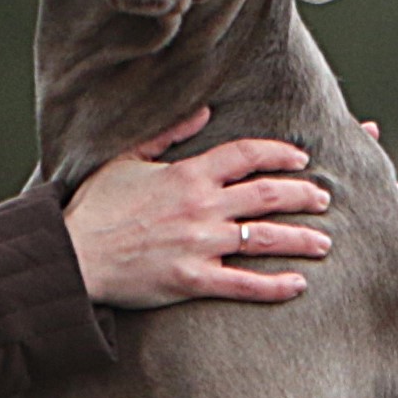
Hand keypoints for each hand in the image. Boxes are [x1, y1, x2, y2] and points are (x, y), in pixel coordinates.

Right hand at [66, 108, 332, 307]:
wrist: (73, 255)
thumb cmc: (96, 208)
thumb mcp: (127, 159)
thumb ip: (168, 134)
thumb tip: (203, 111)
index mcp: (188, 174)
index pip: (247, 154)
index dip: (280, 155)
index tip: (300, 160)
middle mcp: (201, 206)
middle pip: (267, 195)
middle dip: (302, 196)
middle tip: (323, 199)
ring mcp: (200, 244)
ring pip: (266, 239)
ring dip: (301, 239)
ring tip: (324, 243)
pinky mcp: (194, 280)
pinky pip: (245, 284)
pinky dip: (276, 286)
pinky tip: (298, 285)